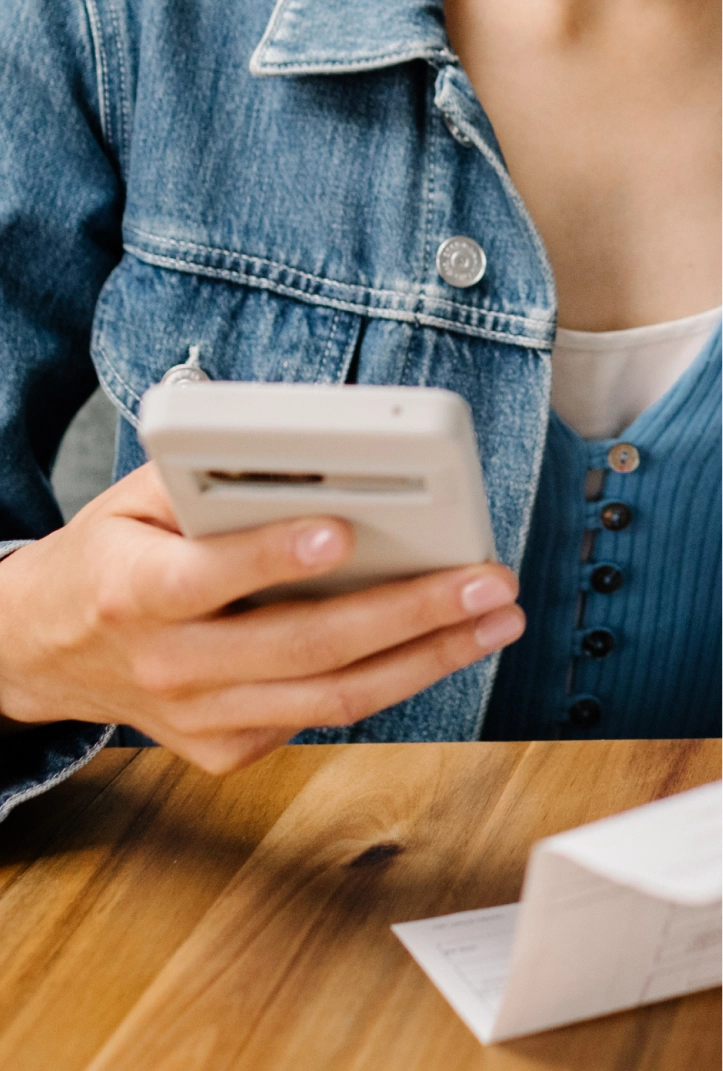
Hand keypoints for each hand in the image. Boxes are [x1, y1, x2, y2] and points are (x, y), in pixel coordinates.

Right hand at [0, 463, 523, 772]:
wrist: (50, 652)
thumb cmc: (104, 564)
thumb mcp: (129, 504)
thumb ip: (203, 481)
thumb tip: (300, 460)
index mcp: (134, 593)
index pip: (211, 577)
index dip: (276, 556)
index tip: (344, 531)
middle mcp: (171, 666)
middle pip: (306, 647)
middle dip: (409, 614)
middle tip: (483, 581)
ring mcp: (203, 720)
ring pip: (333, 698)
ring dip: (427, 659)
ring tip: (492, 621)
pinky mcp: (228, 749)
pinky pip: (323, 716)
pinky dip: (388, 679)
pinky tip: (437, 645)